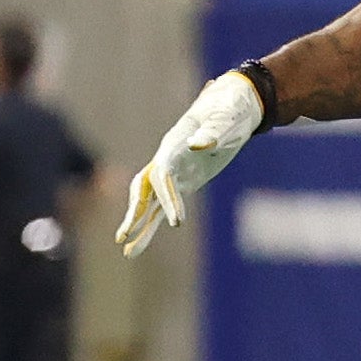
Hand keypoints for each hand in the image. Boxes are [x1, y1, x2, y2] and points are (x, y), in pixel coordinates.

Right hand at [117, 69, 270, 255]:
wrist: (233, 107)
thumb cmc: (231, 111)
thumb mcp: (227, 120)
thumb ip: (213, 131)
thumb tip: (198, 144)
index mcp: (174, 144)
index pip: (163, 174)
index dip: (167, 197)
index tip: (177, 222)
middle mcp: (167, 159)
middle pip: (144, 188)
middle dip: (136, 212)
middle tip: (126, 235)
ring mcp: (172, 172)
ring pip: (149, 203)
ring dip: (138, 226)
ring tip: (129, 253)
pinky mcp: (181, 183)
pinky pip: (161, 207)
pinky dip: (151, 226)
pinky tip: (139, 246)